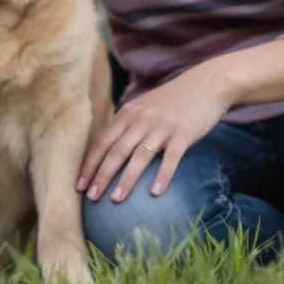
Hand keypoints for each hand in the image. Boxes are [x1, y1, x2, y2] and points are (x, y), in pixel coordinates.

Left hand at [77, 67, 232, 201]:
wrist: (205, 84)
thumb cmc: (172, 101)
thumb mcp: (143, 108)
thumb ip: (127, 125)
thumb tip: (108, 151)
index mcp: (127, 113)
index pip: (101, 141)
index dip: (89, 164)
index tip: (78, 185)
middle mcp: (141, 119)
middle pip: (115, 151)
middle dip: (101, 176)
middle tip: (90, 198)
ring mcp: (162, 126)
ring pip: (139, 156)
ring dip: (126, 180)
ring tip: (115, 200)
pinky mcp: (183, 133)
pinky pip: (171, 158)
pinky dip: (162, 175)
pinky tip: (155, 193)